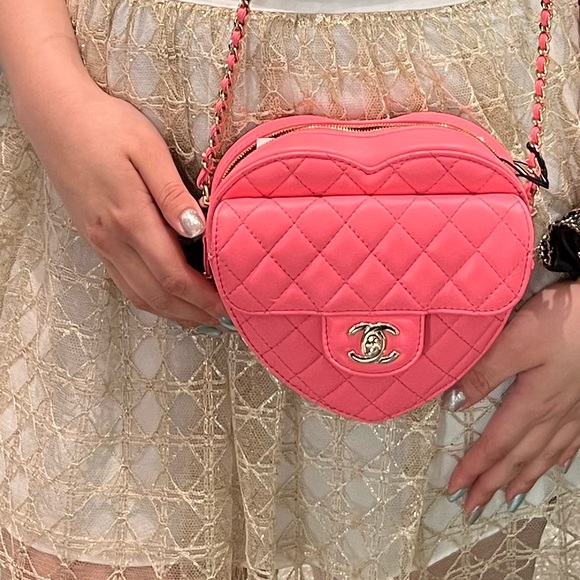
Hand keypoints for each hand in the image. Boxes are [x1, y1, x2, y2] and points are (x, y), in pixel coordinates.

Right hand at [16, 81, 226, 327]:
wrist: (54, 116)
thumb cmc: (105, 125)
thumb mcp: (147, 149)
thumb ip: (173, 193)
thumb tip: (197, 230)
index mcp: (130, 219)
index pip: (174, 275)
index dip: (203, 298)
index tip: (228, 307)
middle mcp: (112, 240)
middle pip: (158, 295)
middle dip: (194, 313)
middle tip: (224, 320)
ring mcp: (101, 243)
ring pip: (140, 295)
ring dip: (173, 313)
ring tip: (202, 317)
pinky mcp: (96, 240)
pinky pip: (125, 283)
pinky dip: (152, 300)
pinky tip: (168, 298)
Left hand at [445, 280, 579, 522]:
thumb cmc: (564, 321)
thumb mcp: (516, 340)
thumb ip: (485, 372)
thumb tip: (455, 402)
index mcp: (532, 401)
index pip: (496, 443)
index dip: (475, 467)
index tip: (456, 487)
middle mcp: (554, 413)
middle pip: (518, 456)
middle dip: (493, 482)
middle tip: (473, 506)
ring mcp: (574, 409)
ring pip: (545, 454)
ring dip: (523, 477)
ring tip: (507, 497)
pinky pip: (571, 441)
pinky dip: (557, 458)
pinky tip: (553, 465)